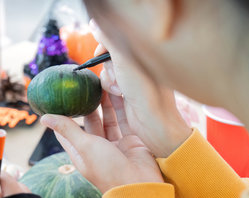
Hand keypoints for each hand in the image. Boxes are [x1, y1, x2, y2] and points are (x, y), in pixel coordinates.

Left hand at [41, 92, 163, 193]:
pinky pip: (124, 120)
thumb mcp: (84, 147)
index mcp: (81, 153)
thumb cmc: (107, 169)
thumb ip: (67, 129)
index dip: (62, 115)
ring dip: (105, 103)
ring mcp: (114, 144)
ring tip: (101, 83)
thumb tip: (43, 118)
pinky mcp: (130, 140)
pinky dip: (122, 108)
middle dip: (87, 105)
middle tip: (85, 85)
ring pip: (108, 119)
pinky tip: (118, 92)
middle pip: (90, 122)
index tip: (60, 98)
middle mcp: (96, 148)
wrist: (139, 184)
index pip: (67, 131)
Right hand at [90, 20, 191, 157]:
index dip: (104, 48)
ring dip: (110, 82)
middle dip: (109, 68)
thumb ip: (109, 40)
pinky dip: (110, 91)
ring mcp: (132, 80)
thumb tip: (94, 24)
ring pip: (107, 74)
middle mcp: (137, 65)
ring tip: (121, 91)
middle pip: (108, 59)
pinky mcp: (126, 95)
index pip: (115, 42)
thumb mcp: (125, 60)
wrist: (154, 121)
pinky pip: (109, 87)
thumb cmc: (146, 90)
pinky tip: (120, 96)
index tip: (100, 55)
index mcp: (141, 53)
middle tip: (118, 78)